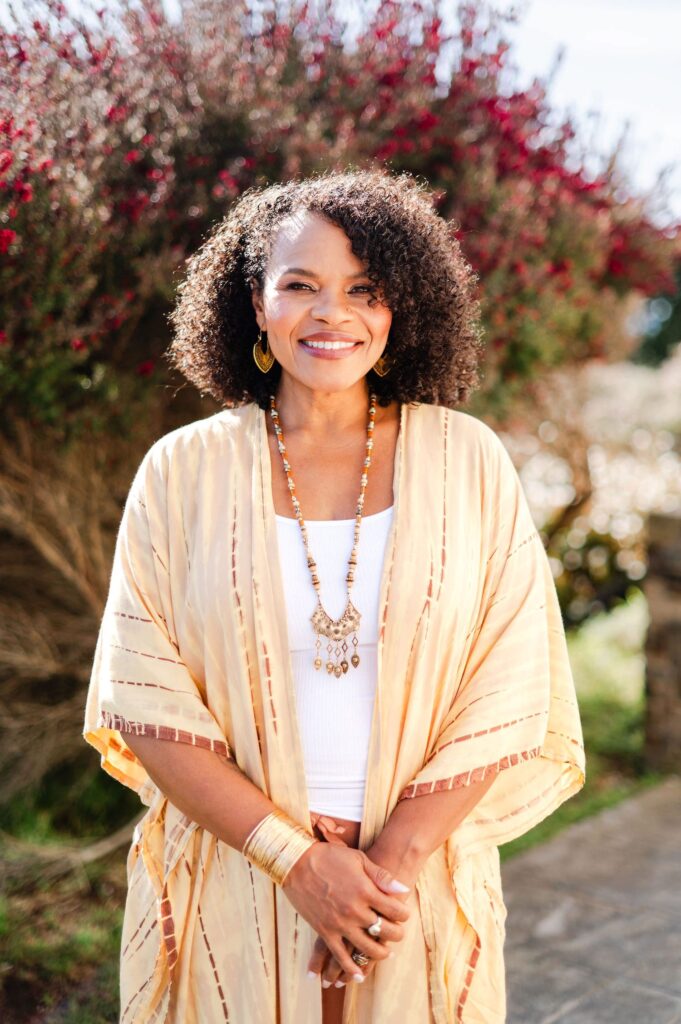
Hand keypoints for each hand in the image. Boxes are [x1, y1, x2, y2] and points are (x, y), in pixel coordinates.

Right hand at [282, 840, 411, 981]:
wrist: (297, 862)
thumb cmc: (330, 856)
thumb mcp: (359, 859)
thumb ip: (381, 876)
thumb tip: (403, 890)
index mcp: (366, 891)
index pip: (395, 910)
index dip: (404, 914)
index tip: (404, 915)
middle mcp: (355, 910)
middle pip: (384, 931)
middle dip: (396, 934)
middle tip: (398, 934)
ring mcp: (339, 923)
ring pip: (366, 948)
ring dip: (380, 953)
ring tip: (386, 953)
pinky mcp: (324, 931)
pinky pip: (340, 956)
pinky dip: (351, 969)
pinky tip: (359, 976)